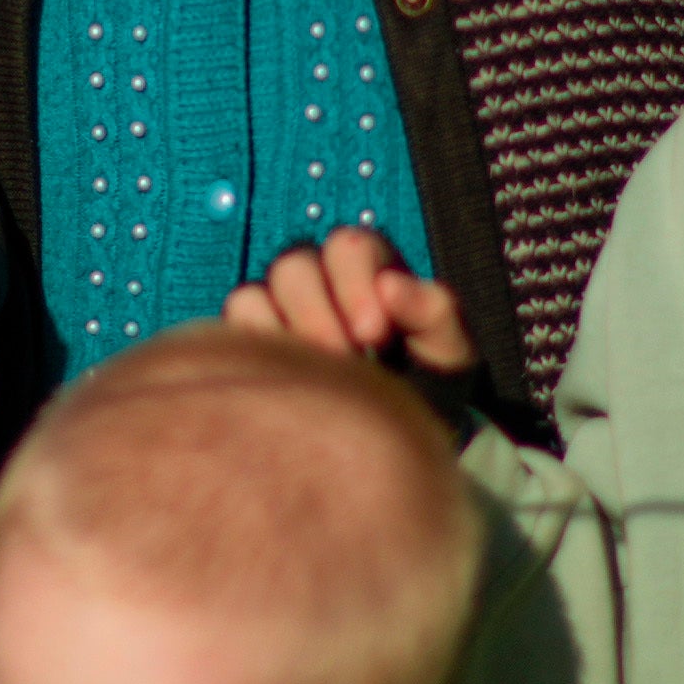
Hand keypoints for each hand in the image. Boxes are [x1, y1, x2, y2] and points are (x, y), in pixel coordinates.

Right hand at [223, 227, 480, 394]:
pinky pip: (233, 327)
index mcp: (370, 268)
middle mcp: (320, 280)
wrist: (401, 437)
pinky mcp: (251, 342)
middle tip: (344, 361)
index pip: (347, 246)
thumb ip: (435, 310)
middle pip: (294, 265)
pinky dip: (257, 348)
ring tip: (317, 375)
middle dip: (317, 316)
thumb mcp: (450, 352)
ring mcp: (280, 310)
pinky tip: (289, 380)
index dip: (355, 283)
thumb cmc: (429, 385)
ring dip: (287, 336)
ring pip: (254, 294)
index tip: (373, 334)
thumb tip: (392, 286)